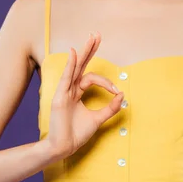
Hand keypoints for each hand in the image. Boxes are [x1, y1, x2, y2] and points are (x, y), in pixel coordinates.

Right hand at [46, 32, 124, 157]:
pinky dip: (71, 65)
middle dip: (90, 50)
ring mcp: (64, 92)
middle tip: (97, 35)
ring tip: (92, 38)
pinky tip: (75, 53)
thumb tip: (122, 95)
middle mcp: (70, 89)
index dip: (106, 82)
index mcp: (76, 92)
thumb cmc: (76, 134)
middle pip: (81, 64)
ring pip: (75, 67)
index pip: (91, 77)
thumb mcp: (98, 119)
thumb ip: (110, 108)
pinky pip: (67, 78)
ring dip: (84, 52)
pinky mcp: (60, 98)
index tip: (116, 90)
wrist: (64, 147)